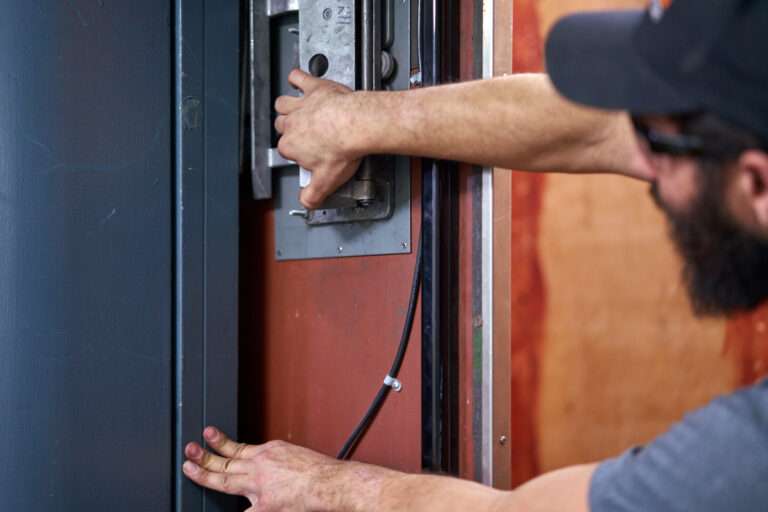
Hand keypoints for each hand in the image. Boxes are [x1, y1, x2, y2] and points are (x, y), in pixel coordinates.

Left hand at [183, 426, 380, 510]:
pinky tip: (224, 510)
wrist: (328, 481)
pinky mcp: (264, 505)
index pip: (238, 449)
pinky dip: (241, 509)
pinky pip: (245, 511)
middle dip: (205, 455)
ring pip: (225, 480)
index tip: (209, 436)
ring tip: (189, 468)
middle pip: (225, 461)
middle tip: (189, 450)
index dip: (220, 443)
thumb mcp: (292, 454)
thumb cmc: (318, 470)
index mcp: (268, 452)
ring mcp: (259, 486)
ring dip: (205, 474)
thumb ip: (275, 460)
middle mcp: (259, 466)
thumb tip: (268, 465)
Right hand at [274, 69, 363, 208]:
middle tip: (303, 133)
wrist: (357, 125)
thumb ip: (312, 195)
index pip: (285, 149)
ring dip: (286, 106)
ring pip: (283, 103)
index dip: (295, 152)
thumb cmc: (343, 149)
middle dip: (289, 129)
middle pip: (282, 125)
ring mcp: (302, 105)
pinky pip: (298, 78)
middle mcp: (292, 123)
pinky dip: (296, 78)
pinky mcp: (314, 88)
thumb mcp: (327, 182)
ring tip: (295, 109)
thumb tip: (307, 202)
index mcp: (291, 145)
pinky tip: (298, 79)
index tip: (306, 155)